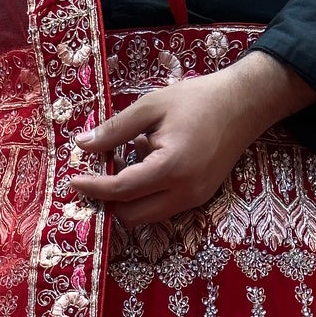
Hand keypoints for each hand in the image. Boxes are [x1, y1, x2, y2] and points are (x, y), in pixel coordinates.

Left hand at [70, 50, 315, 227]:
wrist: (242, 105)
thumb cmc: (196, 100)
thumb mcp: (151, 106)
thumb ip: (115, 129)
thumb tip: (82, 145)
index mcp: (171, 168)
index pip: (121, 190)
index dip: (93, 188)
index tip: (73, 181)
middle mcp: (184, 192)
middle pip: (132, 216)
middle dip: (111, 198)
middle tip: (102, 169)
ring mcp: (194, 199)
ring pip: (147, 216)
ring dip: (130, 197)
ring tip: (134, 157)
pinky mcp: (199, 199)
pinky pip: (163, 208)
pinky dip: (148, 194)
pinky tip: (152, 161)